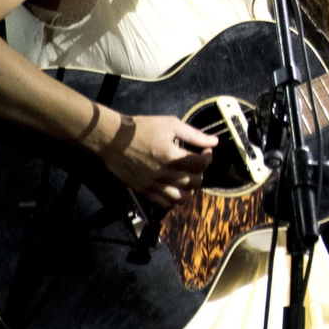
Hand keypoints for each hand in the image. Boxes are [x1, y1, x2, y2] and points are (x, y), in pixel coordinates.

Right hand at [99, 113, 217, 207]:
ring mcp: (154, 185)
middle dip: (200, 172)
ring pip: (181, 198)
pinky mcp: (144, 191)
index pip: (201, 164)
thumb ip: (194, 135)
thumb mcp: (171, 124)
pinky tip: (175, 188)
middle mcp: (165, 175)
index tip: (205, 151)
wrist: (113, 139)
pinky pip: (164, 203)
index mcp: (173, 157)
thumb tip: (214, 141)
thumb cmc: (142, 128)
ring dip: (189, 189)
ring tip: (187, 178)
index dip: (208, 157)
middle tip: (195, 163)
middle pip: (194, 182)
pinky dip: (174, 199)